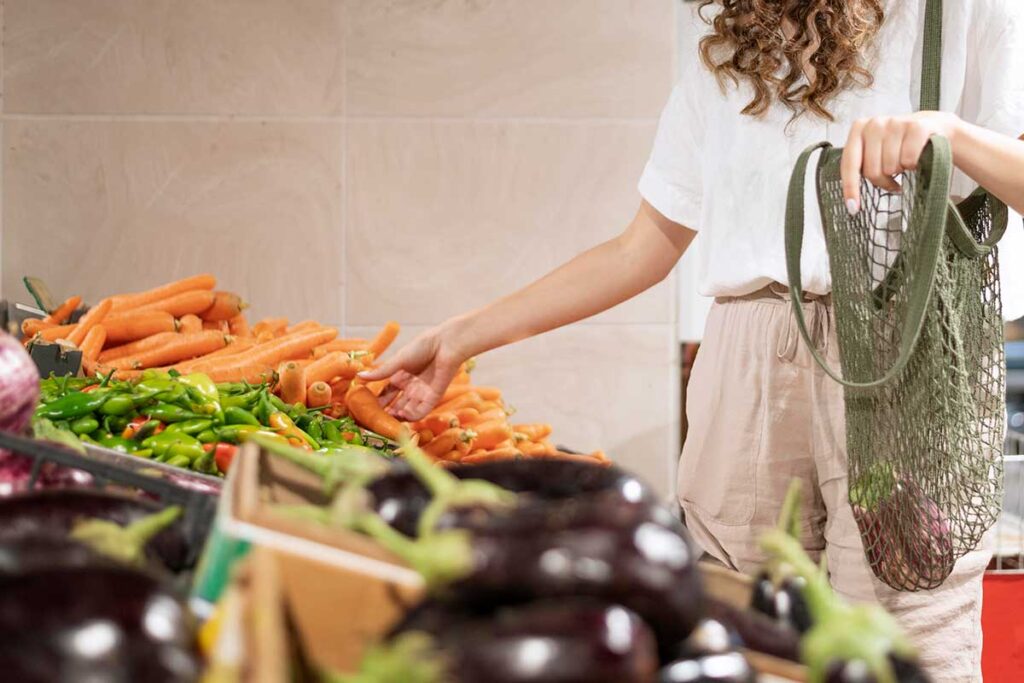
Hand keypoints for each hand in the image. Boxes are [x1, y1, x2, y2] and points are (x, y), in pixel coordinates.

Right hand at [357, 324, 466, 420]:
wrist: (446, 344)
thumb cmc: (423, 347)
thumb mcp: (398, 361)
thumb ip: (381, 372)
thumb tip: (359, 376)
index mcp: (400, 377)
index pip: (385, 395)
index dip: (376, 403)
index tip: (364, 410)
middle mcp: (410, 388)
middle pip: (395, 406)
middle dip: (386, 413)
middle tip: (375, 419)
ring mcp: (421, 394)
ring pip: (407, 411)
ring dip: (398, 417)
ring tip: (389, 417)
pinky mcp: (433, 397)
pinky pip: (421, 411)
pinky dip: (412, 415)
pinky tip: (403, 415)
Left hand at [841, 111, 961, 213]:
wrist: (936, 127)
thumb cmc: (901, 144)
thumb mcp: (877, 151)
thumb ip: (862, 165)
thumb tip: (852, 202)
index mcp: (859, 129)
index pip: (849, 164)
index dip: (850, 188)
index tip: (853, 208)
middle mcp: (875, 124)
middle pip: (872, 171)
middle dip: (883, 181)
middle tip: (893, 177)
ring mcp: (896, 123)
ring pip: (891, 167)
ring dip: (900, 171)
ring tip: (904, 163)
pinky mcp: (917, 127)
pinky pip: (908, 160)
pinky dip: (914, 165)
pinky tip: (916, 159)